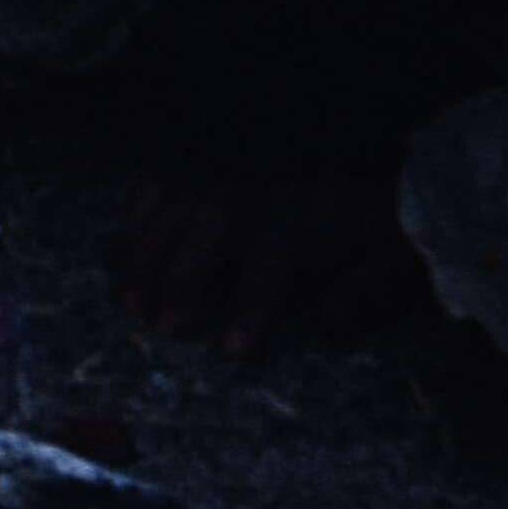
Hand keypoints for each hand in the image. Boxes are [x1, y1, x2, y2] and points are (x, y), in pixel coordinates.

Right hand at [113, 162, 409, 357]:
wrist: (358, 154)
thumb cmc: (363, 215)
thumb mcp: (379, 255)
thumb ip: (358, 295)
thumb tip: (323, 331)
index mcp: (286, 232)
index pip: (260, 285)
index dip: (246, 321)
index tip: (232, 353)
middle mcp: (241, 208)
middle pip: (190, 254)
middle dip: (171, 291)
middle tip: (160, 327)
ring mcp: (213, 183)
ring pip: (160, 225)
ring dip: (140, 266)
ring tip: (131, 304)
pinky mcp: (198, 167)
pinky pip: (152, 190)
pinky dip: (135, 219)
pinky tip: (127, 248)